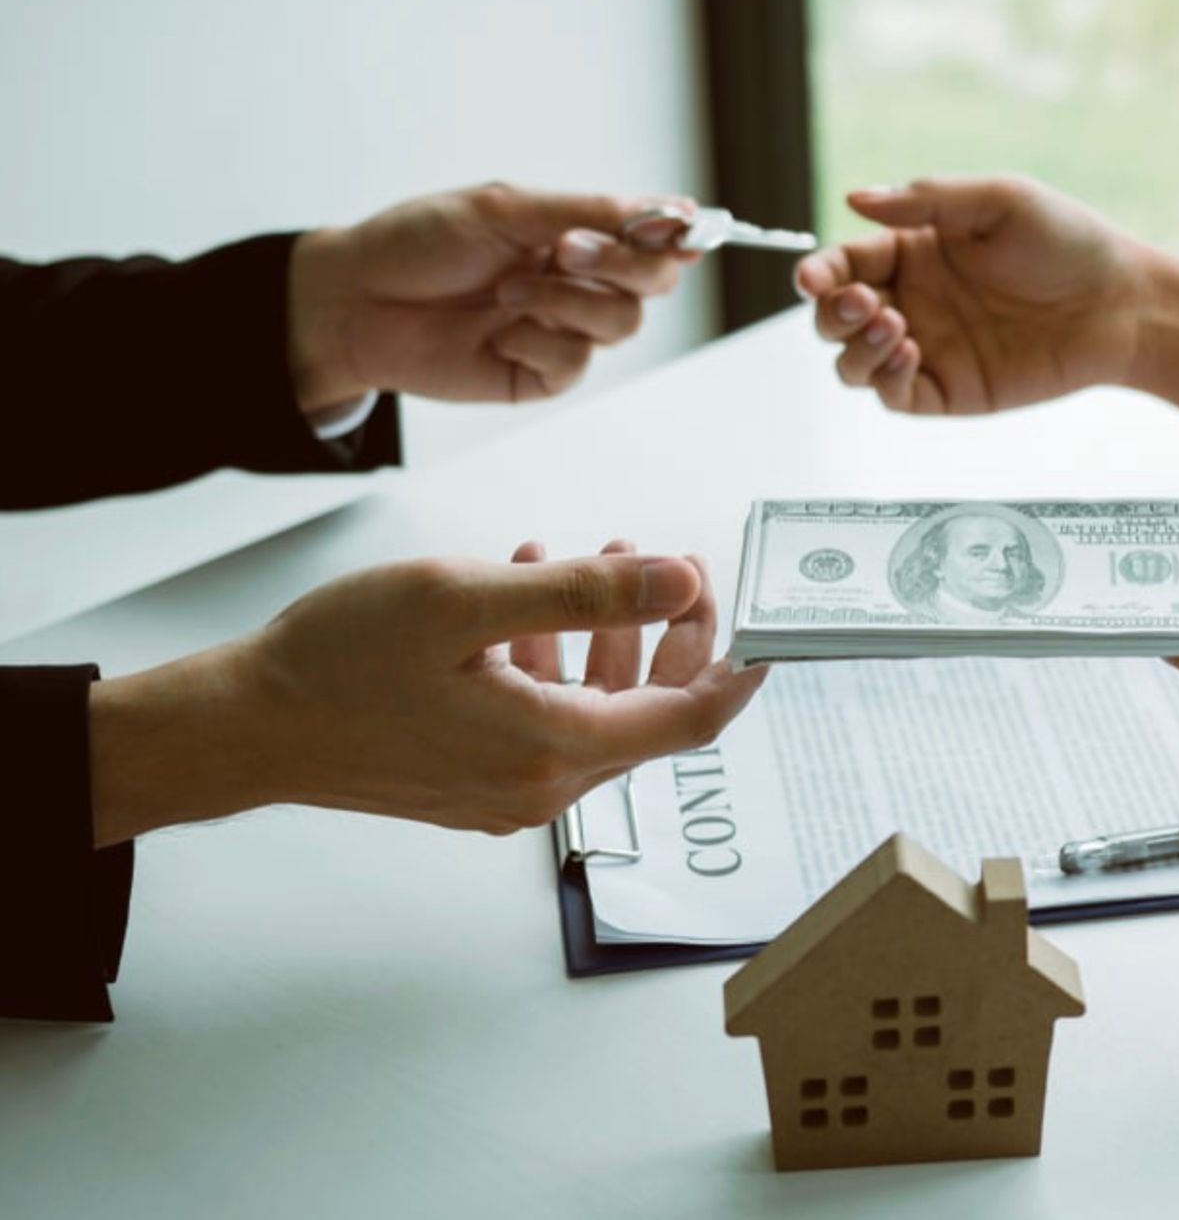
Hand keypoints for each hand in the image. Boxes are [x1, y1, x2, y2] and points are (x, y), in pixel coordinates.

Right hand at [89, 543, 765, 843]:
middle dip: (666, 631)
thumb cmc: (339, 662)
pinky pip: (543, 721)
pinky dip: (550, 661)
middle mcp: (543, 786)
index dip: (737, 669)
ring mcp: (507, 793)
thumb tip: (679, 580)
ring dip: (600, 634)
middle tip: (666, 564)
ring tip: (586, 553)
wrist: (244, 728)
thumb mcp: (467, 599)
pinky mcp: (474, 784)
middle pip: (648, 712)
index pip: (692, 719)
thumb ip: (583, 592)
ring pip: (593, 710)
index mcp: (556, 747)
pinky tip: (522, 598)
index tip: (765, 626)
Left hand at [289, 182, 700, 411]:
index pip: (654, 234)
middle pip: (654, 282)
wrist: (356, 300)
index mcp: (576, 232)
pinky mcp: (541, 375)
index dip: (679, 233)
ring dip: (568, 301)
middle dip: (621, 263)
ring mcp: (563, 330)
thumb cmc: (418, 244)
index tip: (684, 229)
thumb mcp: (506, 209)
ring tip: (508, 292)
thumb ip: (589, 211)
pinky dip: (538, 340)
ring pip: (622, 323)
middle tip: (567, 249)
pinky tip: (498, 331)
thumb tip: (670, 210)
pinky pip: (575, 362)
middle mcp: (578, 280)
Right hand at [794, 175, 1146, 413]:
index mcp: (913, 251)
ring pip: (852, 363)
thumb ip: (926, 200)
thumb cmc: (1067, 243)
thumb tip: (855, 199)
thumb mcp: (999, 201)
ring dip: (853, 348)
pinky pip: (893, 396)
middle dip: (832, 313)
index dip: (818, 273)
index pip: (844, 264)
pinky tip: (909, 352)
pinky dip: (885, 379)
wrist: (1120, 304)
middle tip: (865, 303)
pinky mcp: (949, 391)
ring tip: (891, 326)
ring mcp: (928, 349)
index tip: (813, 278)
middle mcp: (911, 300)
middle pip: (834, 318)